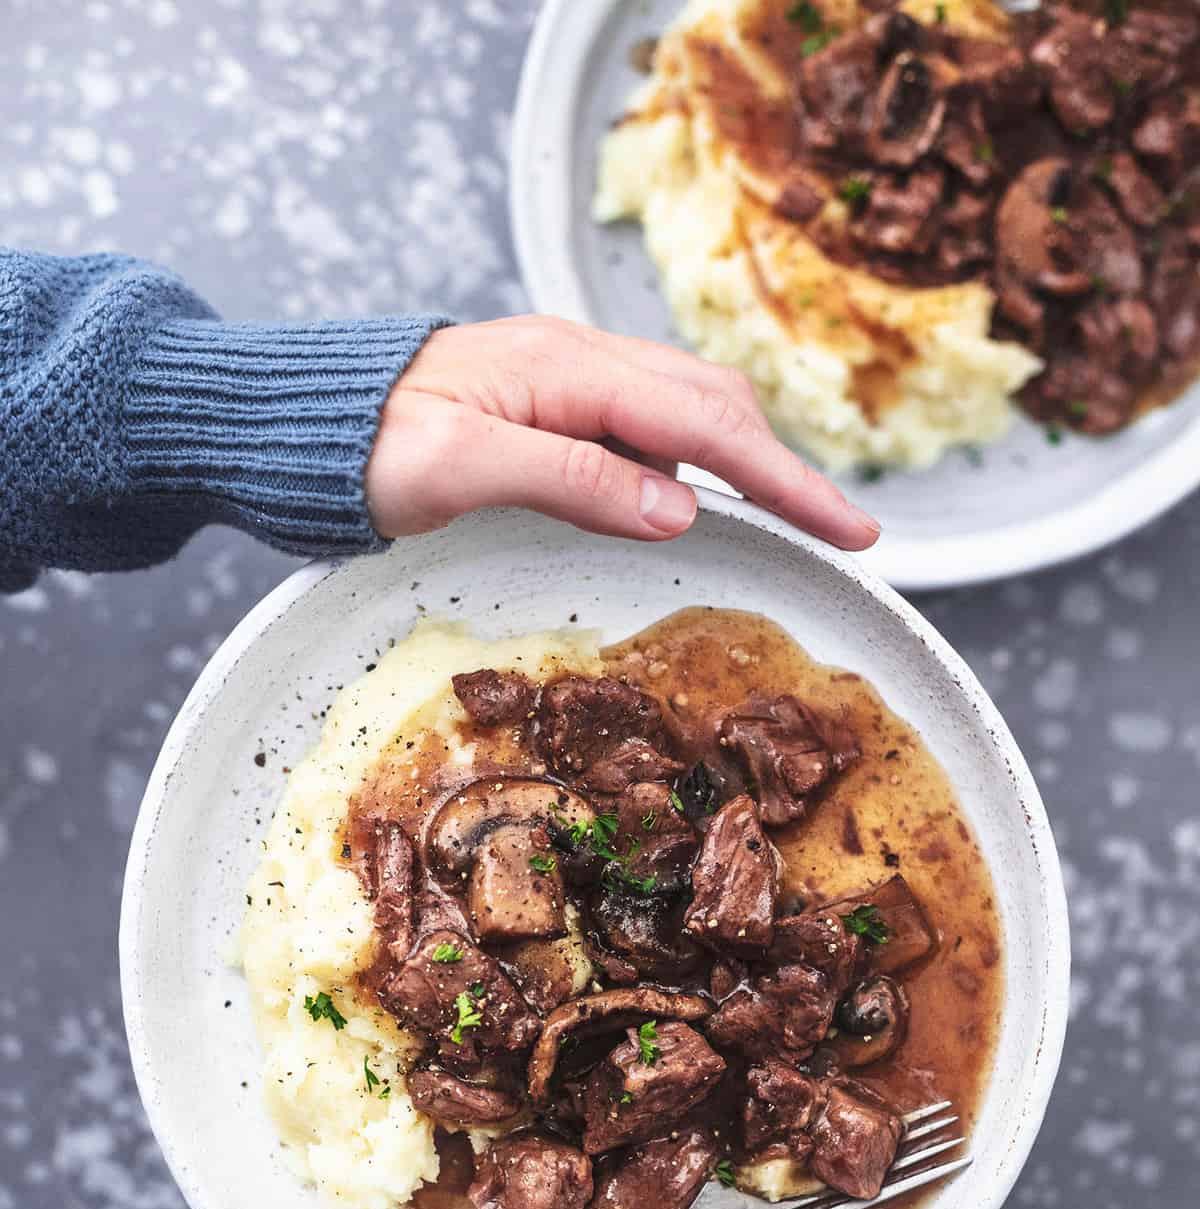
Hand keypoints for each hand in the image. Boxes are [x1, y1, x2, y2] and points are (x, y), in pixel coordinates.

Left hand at [365, 317, 878, 551]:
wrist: (298, 417)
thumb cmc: (361, 443)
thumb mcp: (458, 468)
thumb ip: (572, 479)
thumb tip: (680, 510)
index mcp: (570, 370)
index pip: (706, 424)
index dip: (786, 480)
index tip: (851, 529)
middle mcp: (583, 361)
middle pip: (717, 404)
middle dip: (786, 470)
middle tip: (843, 535)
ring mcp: (571, 379)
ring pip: (690, 411)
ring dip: (747, 464)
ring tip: (792, 524)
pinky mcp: (556, 403)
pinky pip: (650, 427)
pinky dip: (695, 465)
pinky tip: (697, 505)